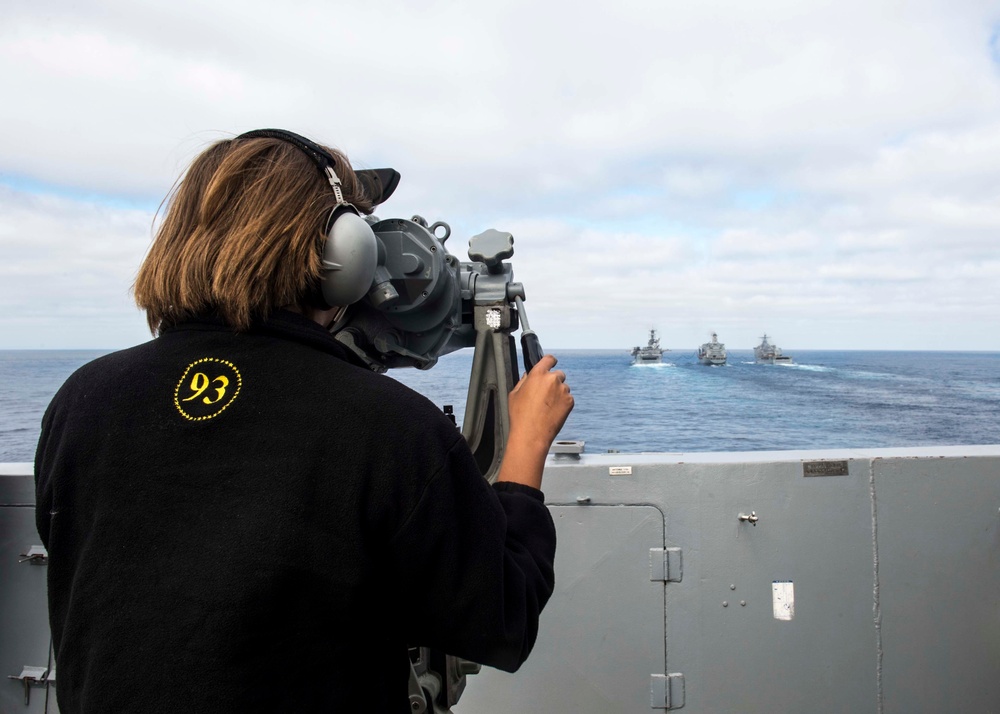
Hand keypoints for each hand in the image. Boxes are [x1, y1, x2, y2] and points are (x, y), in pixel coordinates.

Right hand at [497, 355, 573, 487]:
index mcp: (538, 374)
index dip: (550, 362)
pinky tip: (553, 412)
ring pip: (563, 387)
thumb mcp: (514, 394)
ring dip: (558, 393)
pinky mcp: (570, 401)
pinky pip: (568, 398)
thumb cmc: (520, 416)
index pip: (549, 359)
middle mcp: (552, 379)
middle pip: (558, 374)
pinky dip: (563, 403)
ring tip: (548, 407)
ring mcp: (563, 390)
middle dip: (553, 381)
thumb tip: (529, 376)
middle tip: (545, 395)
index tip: (550, 364)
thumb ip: (523, 381)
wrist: (532, 435)